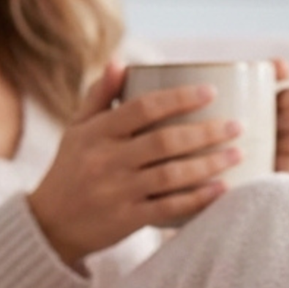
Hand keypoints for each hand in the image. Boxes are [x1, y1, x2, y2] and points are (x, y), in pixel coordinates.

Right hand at [28, 63, 244, 265]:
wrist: (49, 225)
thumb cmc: (70, 170)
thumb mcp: (77, 130)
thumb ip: (99, 97)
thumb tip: (120, 62)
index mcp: (96, 133)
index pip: (142, 108)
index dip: (179, 98)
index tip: (211, 91)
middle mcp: (106, 160)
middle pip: (163, 141)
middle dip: (205, 132)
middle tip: (237, 125)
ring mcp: (117, 192)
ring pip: (171, 175)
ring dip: (209, 164)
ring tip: (238, 153)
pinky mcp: (127, 220)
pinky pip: (169, 207)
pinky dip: (197, 198)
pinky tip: (223, 188)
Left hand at [275, 60, 288, 184]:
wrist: (273, 184)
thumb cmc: (274, 137)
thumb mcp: (275, 107)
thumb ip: (275, 81)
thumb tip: (280, 64)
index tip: (272, 105)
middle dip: (279, 121)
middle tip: (264, 131)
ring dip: (277, 144)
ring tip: (266, 150)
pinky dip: (278, 165)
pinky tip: (270, 167)